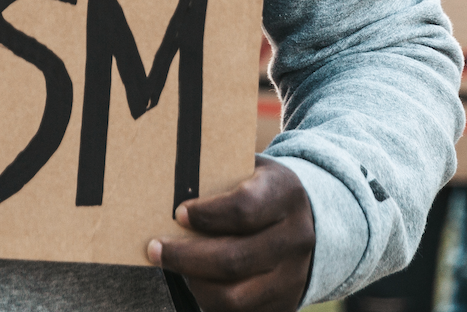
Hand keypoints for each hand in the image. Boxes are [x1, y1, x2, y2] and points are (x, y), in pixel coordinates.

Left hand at [147, 158, 313, 311]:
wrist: (310, 221)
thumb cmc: (263, 191)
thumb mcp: (250, 169)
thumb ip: (218, 175)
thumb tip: (169, 186)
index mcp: (285, 194)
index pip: (243, 209)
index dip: (206, 214)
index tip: (178, 214)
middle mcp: (295, 238)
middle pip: (233, 259)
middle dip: (185, 257)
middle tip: (156, 249)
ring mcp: (293, 276)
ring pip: (235, 296)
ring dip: (195, 283)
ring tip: (173, 268)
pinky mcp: (286, 304)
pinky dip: (211, 300)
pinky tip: (195, 282)